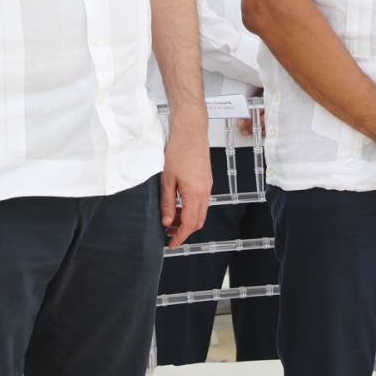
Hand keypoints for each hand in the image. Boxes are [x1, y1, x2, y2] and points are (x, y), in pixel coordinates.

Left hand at [162, 130, 210, 248]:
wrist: (190, 132)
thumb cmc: (178, 151)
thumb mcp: (167, 179)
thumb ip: (168, 202)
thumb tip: (167, 222)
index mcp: (195, 193)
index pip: (190, 224)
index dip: (180, 236)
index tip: (172, 243)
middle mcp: (205, 192)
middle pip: (198, 221)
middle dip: (184, 230)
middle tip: (169, 233)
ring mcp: (208, 186)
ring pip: (201, 211)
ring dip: (188, 219)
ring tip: (172, 219)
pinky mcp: (207, 180)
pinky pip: (202, 201)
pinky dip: (191, 208)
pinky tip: (179, 204)